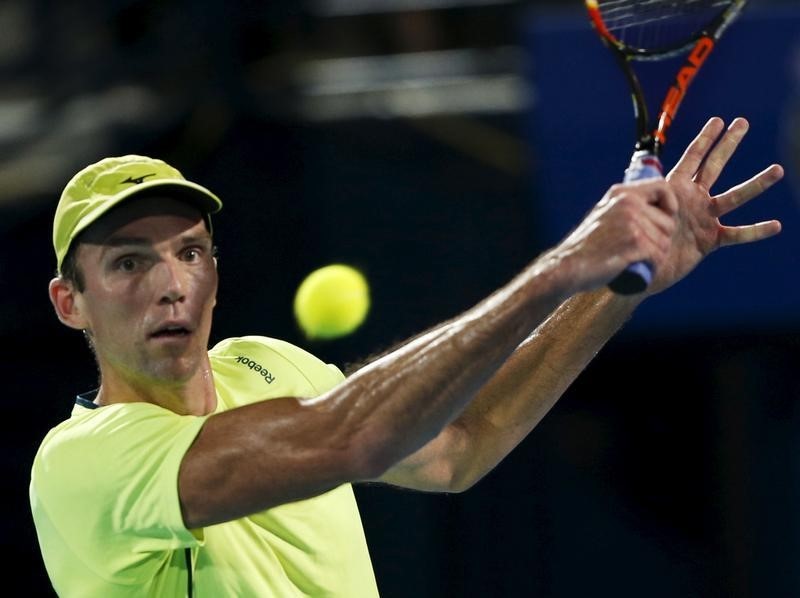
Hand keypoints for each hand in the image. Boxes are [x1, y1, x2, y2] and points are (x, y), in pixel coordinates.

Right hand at [551, 176, 677, 294]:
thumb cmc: (586, 247)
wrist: (567, 266)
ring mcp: (631, 222)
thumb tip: (654, 208)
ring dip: (656, 256)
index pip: (663, 187)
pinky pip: (658, 255)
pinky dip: (653, 266)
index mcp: (621, 193)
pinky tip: (639, 267)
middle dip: (661, 239)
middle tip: (643, 250)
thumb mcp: (604, 214)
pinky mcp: (634, 241)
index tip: (664, 219)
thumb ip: (624, 207)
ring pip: (664, 241)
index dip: (670, 204)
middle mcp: (628, 203)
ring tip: (636, 260)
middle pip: (668, 221)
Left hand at [648, 117, 783, 293]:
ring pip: (734, 197)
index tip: (719, 120)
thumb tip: (636, 192)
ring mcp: (704, 218)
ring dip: (756, 184)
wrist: (639, 266)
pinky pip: (736, 233)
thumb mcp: (633, 214)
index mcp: (673, 188)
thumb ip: (638, 199)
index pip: (691, 158)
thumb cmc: (632, 239)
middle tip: (743, 122)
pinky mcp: (710, 239)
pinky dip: (755, 230)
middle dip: (728, 144)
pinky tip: (775, 226)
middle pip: (715, 166)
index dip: (704, 139)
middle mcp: (692, 198)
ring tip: (778, 170)